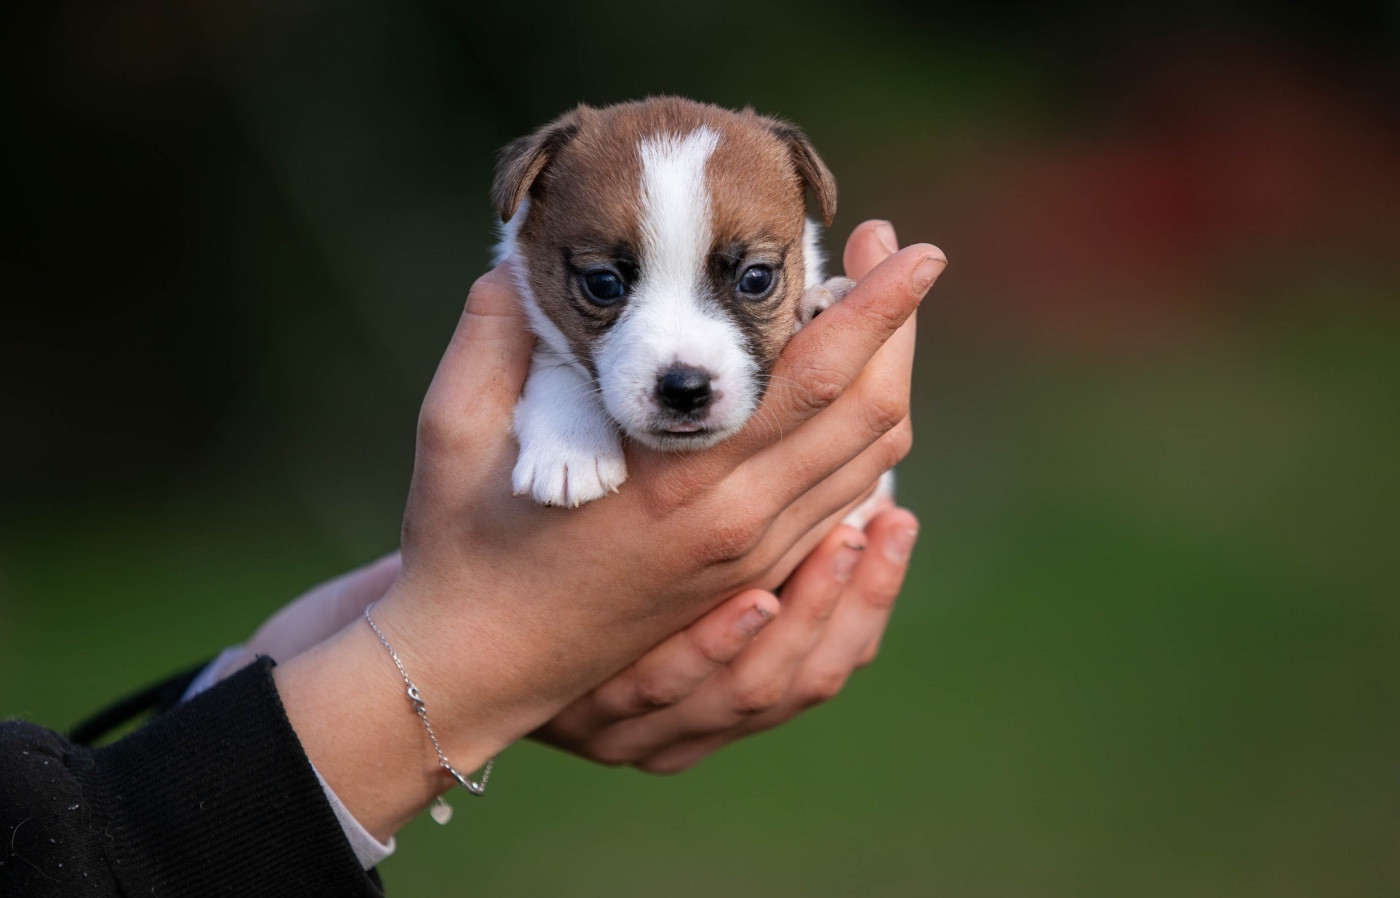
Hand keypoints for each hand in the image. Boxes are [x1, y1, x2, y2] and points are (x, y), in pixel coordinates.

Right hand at [273, 221, 943, 837]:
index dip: (877, 309)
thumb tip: (513, 257)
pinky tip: (847, 397)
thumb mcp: (455, 433)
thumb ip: (490, 336)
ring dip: (889, 382)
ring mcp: (751, 561)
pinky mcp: (746, 580)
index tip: (916, 250)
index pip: (814, 379)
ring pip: (870, 465)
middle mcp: (737, 525)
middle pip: (870, 417)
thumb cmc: (462, 548)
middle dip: (900, 329)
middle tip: (903, 259)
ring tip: (881, 315)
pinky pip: (841, 505)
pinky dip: (865, 445)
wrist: (479, 669)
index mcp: (679, 482)